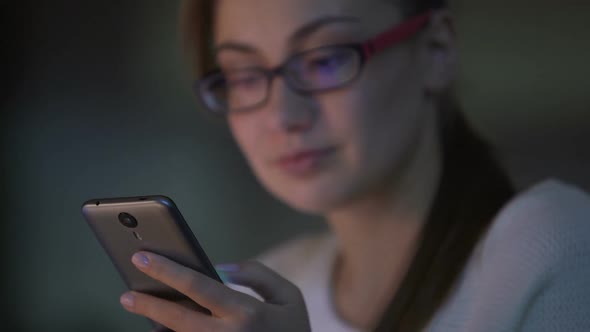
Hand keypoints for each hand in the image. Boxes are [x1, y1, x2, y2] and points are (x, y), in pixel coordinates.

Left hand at [119, 252, 310, 331]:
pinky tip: (160, 326)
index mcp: (246, 313)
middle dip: (148, 304)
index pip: (198, 286)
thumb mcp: (288, 294)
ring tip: (139, 306)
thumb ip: (256, 274)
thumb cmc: (294, 328)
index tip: (142, 257)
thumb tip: (219, 268)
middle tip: (126, 293)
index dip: (167, 270)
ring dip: (155, 324)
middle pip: (178, 319)